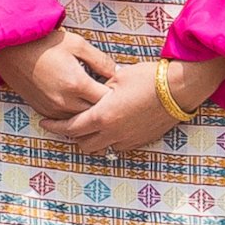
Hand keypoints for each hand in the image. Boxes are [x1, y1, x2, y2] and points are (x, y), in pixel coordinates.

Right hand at [0, 28, 117, 120]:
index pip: (107, 100)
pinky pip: (65, 120)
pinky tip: (77, 101)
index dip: (116, 94)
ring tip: (95, 98)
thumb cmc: (43, 42)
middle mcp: (65, 101)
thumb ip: (100, 60)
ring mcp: (52, 109)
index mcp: (77, 84)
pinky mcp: (42, 111)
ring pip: (80, 120)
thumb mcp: (77, 43)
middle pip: (95, 114)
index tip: (118, 86)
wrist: (10, 50)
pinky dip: (73, 114)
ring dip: (89, 112)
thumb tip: (118, 72)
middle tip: (110, 94)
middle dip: (105, 106)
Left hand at [54, 55, 224, 154]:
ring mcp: (128, 139)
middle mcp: (113, 133)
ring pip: (101, 148)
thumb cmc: (148, 78)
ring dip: (93, 139)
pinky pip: (119, 145)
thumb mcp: (117, 77)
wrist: (179, 89)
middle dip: (73, 135)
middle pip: (83, 144)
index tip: (44, 123)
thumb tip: (93, 93)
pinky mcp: (142, 141)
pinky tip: (114, 125)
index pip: (70, 127)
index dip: (54, 126)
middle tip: (69, 123)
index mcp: (102, 116)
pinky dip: (111, 139)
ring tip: (91, 125)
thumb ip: (100, 90)